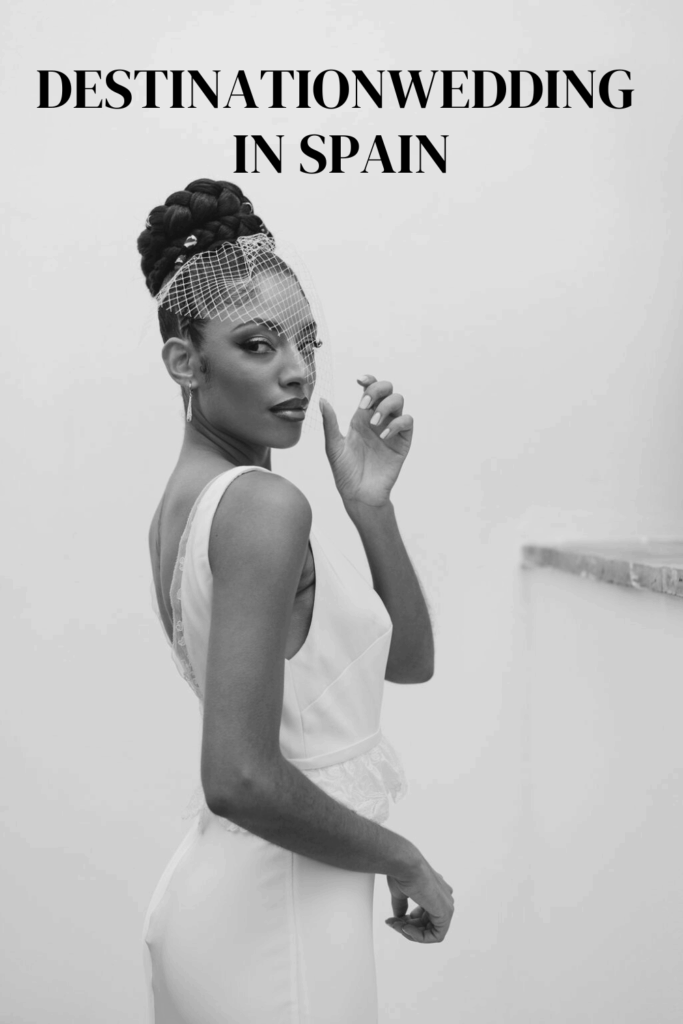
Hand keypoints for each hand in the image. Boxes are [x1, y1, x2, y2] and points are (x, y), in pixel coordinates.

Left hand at [319, 375, 413, 507]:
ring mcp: (392, 430)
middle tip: (364, 404)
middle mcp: (378, 420)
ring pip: (399, 401)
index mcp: (360, 418)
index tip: (359, 380)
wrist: (359, 494)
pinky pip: (407, 422)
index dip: (368, 380)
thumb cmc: (345, 472)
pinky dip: (397, 423)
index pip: (369, 390)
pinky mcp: (402, 442)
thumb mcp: (334, 446)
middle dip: (378, 389)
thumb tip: (323, 400)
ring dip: (386, 406)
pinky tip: (384, 435)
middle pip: (387, 390)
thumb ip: (330, 423)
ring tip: (373, 422)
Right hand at [385, 858, 453, 943]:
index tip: (394, 920)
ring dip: (410, 932)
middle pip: (426, 924)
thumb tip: (398, 918)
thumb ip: (402, 907)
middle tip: (393, 924)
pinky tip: (406, 928)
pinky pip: (435, 936)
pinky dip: (418, 936)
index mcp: (435, 890)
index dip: (408, 920)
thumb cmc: (403, 872)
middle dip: (407, 927)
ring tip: (396, 924)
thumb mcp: (401, 893)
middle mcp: (443, 897)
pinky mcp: (445, 914)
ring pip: (430, 931)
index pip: (424, 914)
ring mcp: (446, 905)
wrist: (405, 865)